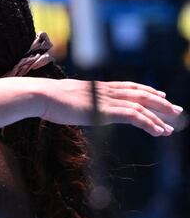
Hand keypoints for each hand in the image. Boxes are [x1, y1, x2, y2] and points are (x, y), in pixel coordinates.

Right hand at [38, 79, 181, 135]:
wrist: (42, 95)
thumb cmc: (46, 98)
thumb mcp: (63, 98)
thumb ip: (73, 101)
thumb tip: (68, 104)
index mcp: (98, 87)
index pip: (128, 86)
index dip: (146, 90)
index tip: (159, 95)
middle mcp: (107, 91)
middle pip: (141, 94)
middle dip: (160, 103)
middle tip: (176, 111)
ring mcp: (107, 100)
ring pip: (142, 106)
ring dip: (159, 117)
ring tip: (170, 128)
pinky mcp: (106, 111)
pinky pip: (135, 117)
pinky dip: (149, 124)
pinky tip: (158, 131)